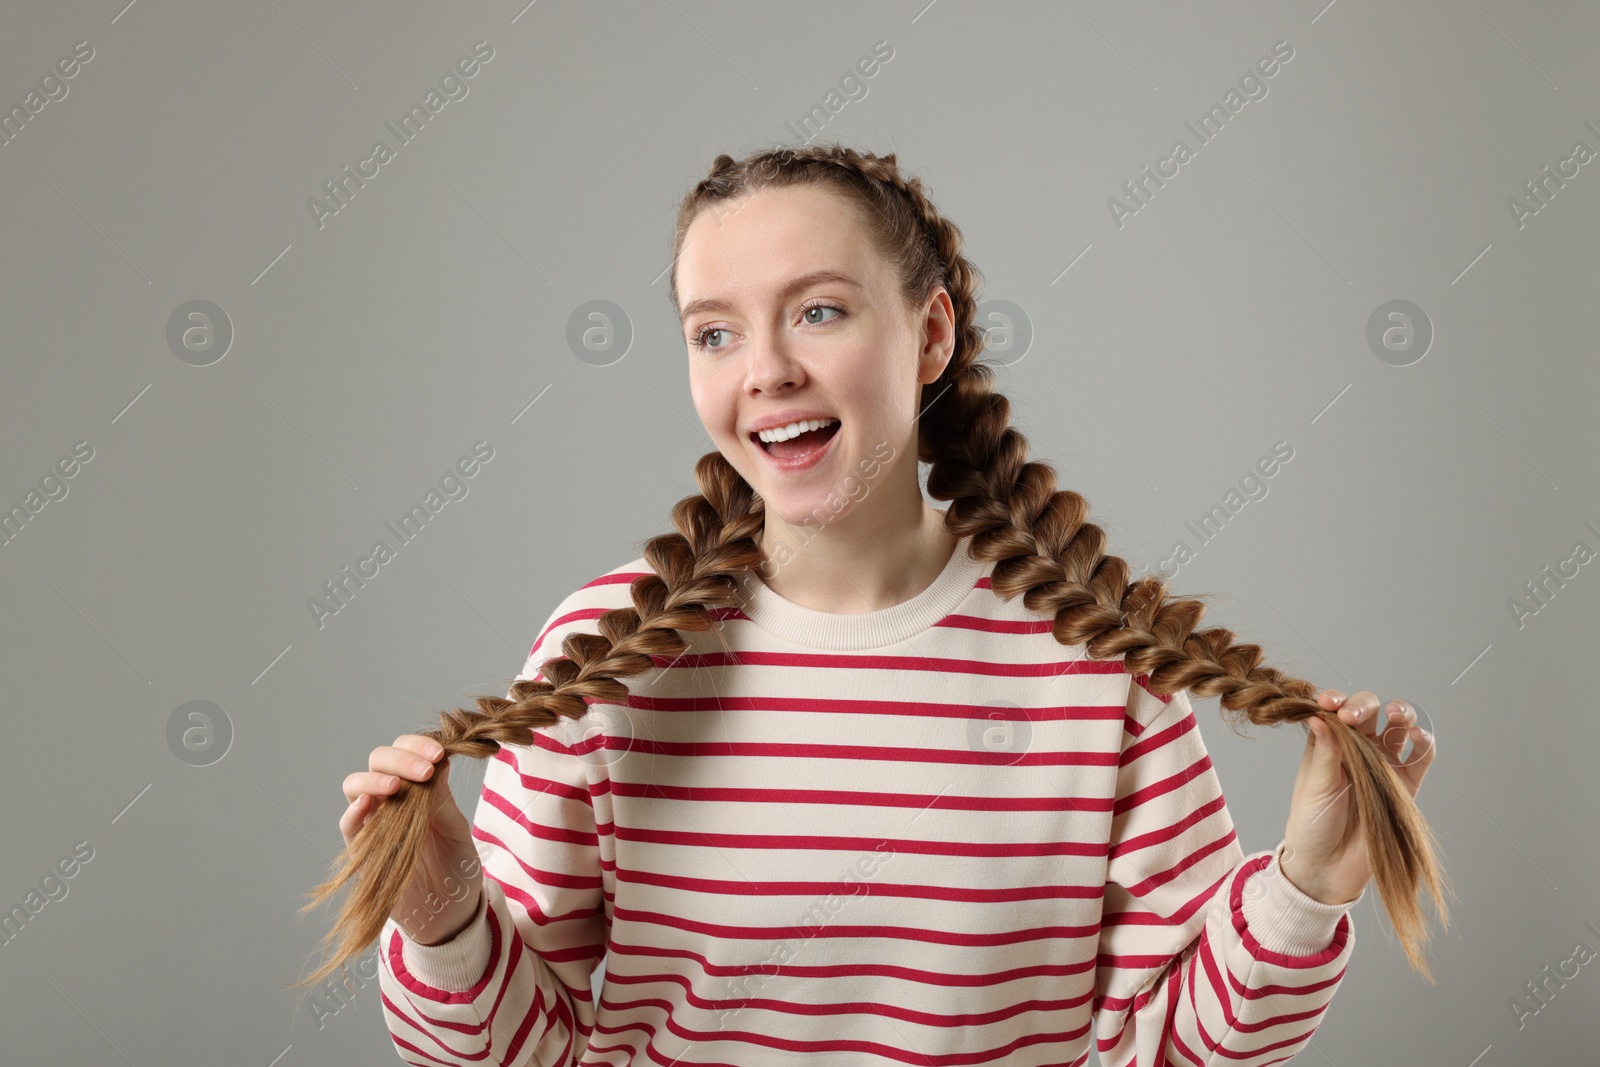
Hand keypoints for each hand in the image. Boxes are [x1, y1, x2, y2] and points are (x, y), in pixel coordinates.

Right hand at [340, 734, 483, 944]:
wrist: (450, 911)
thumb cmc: (457, 867)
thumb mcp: (457, 829)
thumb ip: (443, 799)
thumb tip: (439, 762)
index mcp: (418, 787)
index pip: (406, 751)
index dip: (418, 745)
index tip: (440, 753)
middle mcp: (392, 799)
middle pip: (379, 761)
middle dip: (400, 758)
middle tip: (425, 769)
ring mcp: (374, 822)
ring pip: (356, 785)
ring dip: (374, 779)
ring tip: (396, 785)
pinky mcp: (361, 849)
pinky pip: (348, 824)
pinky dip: (354, 811)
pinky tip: (369, 804)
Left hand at [1278, 689, 1436, 904]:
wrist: (1330, 868)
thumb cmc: (1312, 826)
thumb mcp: (1313, 788)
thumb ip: (1324, 753)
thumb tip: (1318, 715)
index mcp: (1327, 744)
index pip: (1334, 710)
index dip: (1334, 700)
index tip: (1329, 703)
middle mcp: (1356, 749)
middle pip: (1367, 712)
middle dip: (1362, 706)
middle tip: (1352, 716)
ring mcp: (1383, 764)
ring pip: (1398, 727)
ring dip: (1401, 713)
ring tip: (1396, 714)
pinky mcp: (1406, 785)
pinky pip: (1421, 757)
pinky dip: (1424, 742)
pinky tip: (1417, 735)